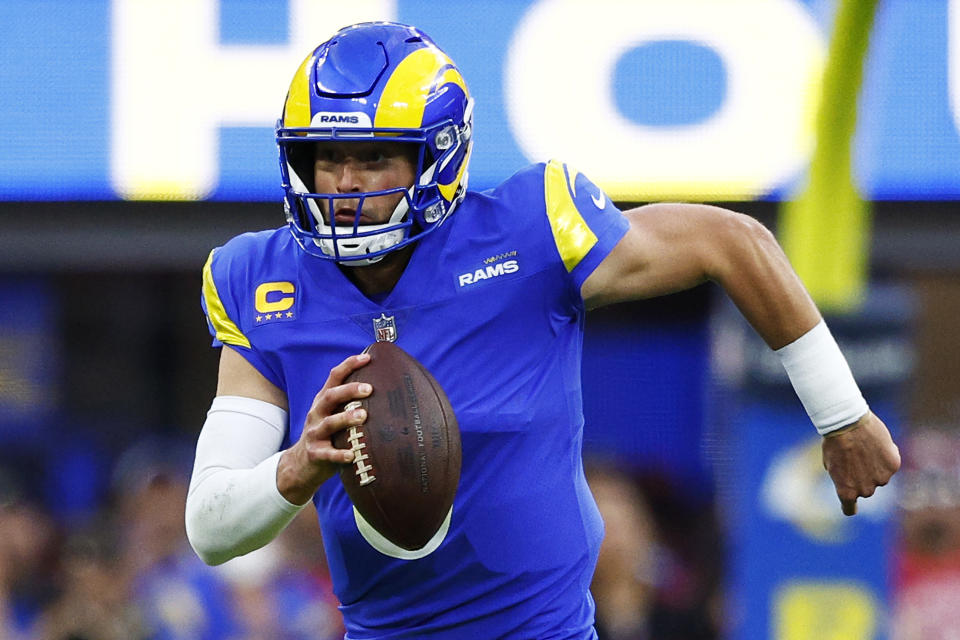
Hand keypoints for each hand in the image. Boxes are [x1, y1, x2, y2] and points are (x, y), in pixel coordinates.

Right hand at [277, 353, 371, 503]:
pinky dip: (339, 454)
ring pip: (329, 423)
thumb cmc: (328, 436)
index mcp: (324, 401)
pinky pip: (327, 453)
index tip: (367, 357)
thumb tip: (384, 389)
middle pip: (330, 396)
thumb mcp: (334, 415)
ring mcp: (315, 433)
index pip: (334, 377)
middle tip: (369, 388)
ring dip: (346, 418)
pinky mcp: (315, 454)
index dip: (349, 365)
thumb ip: (351, 404)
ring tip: (363, 415)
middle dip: (349, 390)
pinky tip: (352, 454)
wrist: (301, 464)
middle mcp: (317, 413)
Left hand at [821, 411, 900, 515]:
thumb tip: (853, 479)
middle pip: (865, 489)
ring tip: (863, 448)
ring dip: (874, 467)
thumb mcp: (831, 463)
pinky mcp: (893, 466)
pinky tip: (875, 443)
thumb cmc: (834, 441)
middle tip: (854, 458)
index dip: (850, 506)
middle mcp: (865, 490)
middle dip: (860, 477)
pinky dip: (885, 456)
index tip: (850, 506)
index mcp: (846, 492)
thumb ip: (843, 477)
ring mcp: (881, 479)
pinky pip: (889, 464)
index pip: (850, 509)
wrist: (847, 424)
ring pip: (879, 476)